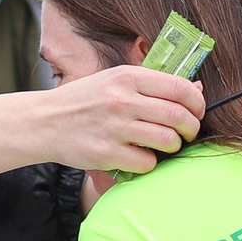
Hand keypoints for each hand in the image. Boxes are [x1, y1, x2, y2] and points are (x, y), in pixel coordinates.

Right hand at [41, 66, 203, 173]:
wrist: (44, 121)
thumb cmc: (85, 100)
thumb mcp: (114, 80)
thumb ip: (151, 85)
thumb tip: (195, 90)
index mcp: (127, 77)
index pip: (180, 87)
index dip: (197, 102)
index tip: (197, 111)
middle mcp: (122, 100)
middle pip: (178, 116)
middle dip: (191, 128)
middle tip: (187, 133)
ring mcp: (114, 127)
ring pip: (167, 141)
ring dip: (173, 146)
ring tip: (165, 145)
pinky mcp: (106, 153)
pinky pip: (147, 162)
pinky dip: (149, 163)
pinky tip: (139, 156)